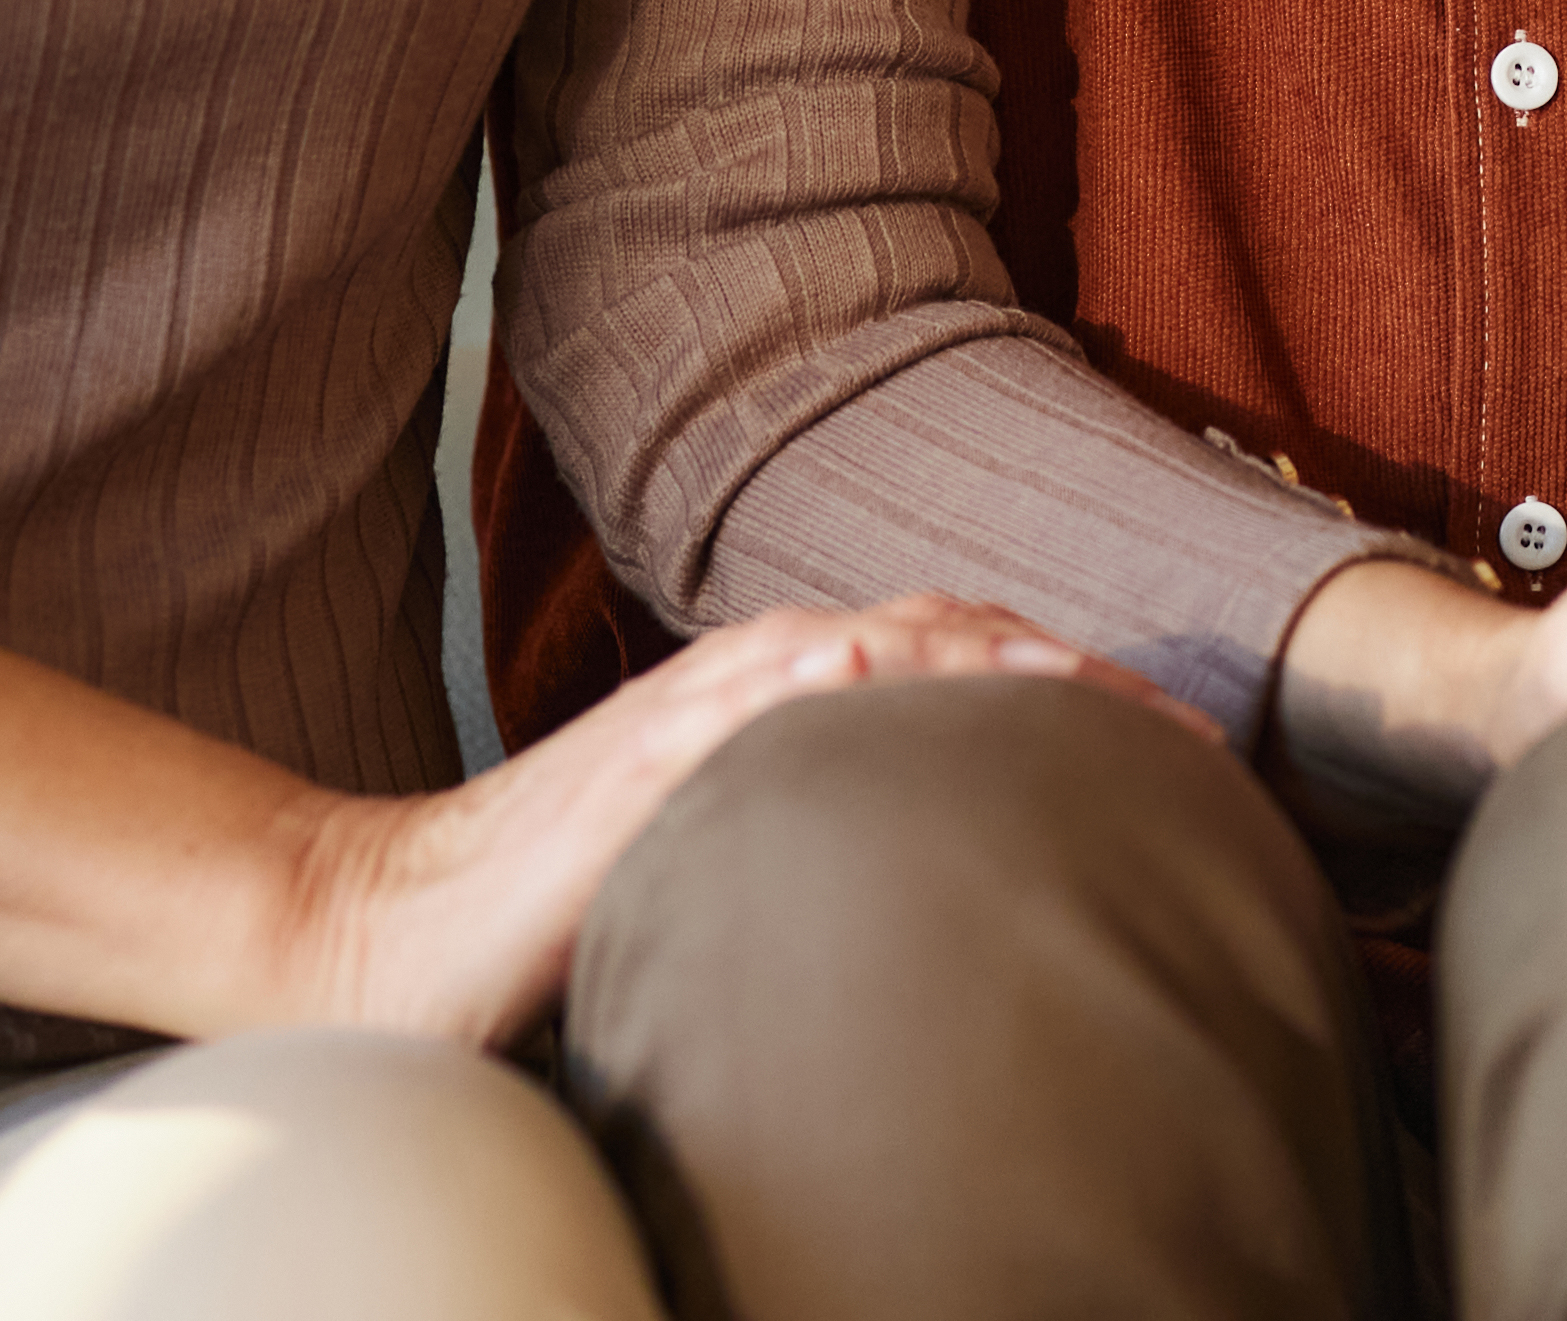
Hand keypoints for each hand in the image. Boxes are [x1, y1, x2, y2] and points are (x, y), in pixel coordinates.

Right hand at [0, 594, 1102, 1047]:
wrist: (377, 930)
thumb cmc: (550, 918)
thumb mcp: (719, 872)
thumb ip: (820, 853)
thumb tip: (954, 896)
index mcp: (775, 705)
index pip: (956, 663)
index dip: (1074, 687)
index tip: (1186, 744)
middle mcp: (742, 686)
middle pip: (941, 637)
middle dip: (1070, 672)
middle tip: (1189, 729)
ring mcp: (681, 722)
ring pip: (858, 647)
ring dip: (977, 657)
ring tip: (1085, 687)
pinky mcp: (621, 779)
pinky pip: (728, 709)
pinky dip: (811, 679)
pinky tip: (871, 671)